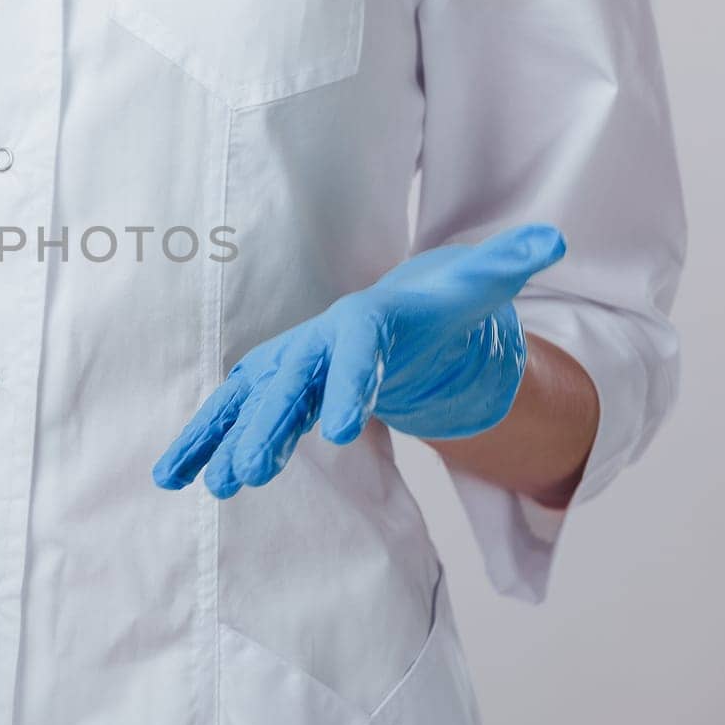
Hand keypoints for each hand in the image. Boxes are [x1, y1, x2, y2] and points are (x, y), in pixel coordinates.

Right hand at [153, 223, 565, 498]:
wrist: (399, 315)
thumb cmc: (440, 306)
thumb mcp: (479, 287)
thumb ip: (507, 265)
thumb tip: (551, 238)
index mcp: (365, 319)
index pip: (354, 349)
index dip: (348, 385)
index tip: (346, 431)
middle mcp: (315, 341)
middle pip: (289, 384)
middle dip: (270, 426)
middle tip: (255, 472)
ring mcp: (288, 367)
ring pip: (249, 404)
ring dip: (225, 440)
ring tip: (211, 485)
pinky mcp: (273, 393)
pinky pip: (230, 418)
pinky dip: (201, 442)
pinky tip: (173, 478)